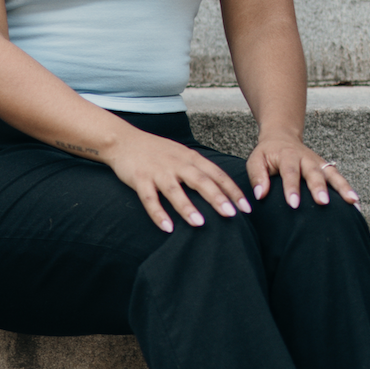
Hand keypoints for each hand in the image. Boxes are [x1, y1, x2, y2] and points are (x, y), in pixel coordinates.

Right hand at [105, 129, 251, 232]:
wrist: (122, 140)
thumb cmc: (155, 150)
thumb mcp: (181, 153)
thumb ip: (198, 169)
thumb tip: (221, 188)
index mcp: (190, 158)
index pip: (216, 174)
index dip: (232, 190)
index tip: (246, 207)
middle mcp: (176, 164)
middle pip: (200, 181)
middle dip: (216, 197)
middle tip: (231, 214)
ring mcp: (157, 172)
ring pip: (174, 190)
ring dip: (187, 207)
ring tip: (199, 223)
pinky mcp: (140, 179)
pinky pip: (149, 199)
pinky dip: (158, 214)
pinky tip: (167, 228)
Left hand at [247, 133, 357, 208]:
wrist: (282, 137)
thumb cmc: (267, 153)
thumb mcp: (255, 160)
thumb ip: (257, 176)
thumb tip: (260, 195)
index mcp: (287, 155)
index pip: (290, 172)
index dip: (292, 188)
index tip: (293, 204)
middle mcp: (306, 158)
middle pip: (314, 173)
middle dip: (319, 188)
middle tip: (323, 202)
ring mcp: (319, 162)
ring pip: (332, 174)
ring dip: (343, 188)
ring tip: (352, 202)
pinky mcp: (326, 167)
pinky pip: (339, 178)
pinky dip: (348, 189)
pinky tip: (356, 203)